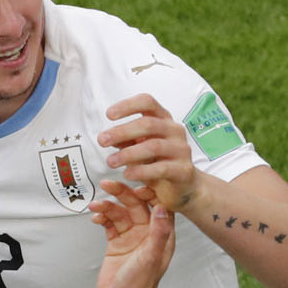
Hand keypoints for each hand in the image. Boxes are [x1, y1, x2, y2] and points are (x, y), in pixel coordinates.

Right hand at [88, 178, 174, 287]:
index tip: (136, 184)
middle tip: (109, 185)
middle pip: (136, 206)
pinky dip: (102, 217)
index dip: (149, 193)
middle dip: (122, 194)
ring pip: (120, 213)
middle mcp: (147, 236)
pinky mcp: (116, 244)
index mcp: (162, 238)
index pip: (159, 207)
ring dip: (108, 206)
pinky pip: (109, 224)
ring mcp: (131, 239)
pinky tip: (95, 216)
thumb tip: (162, 208)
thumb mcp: (150, 258)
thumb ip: (158, 233)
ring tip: (96, 204)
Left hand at [99, 93, 199, 211]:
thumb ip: (126, 141)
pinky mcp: (183, 169)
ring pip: (153, 146)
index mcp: (163, 119)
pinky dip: (141, 171)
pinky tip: (127, 174)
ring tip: (111, 161)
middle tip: (102, 141)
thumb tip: (107, 137)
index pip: (147, 102)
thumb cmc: (159, 161)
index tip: (108, 115)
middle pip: (148, 124)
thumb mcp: (139, 148)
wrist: (185, 185)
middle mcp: (174, 130)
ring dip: (128, 153)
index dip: (127, 105)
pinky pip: (161, 168)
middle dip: (122, 131)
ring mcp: (181, 149)